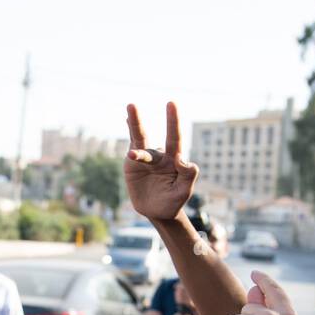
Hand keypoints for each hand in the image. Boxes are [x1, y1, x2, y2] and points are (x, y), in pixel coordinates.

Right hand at [124, 102, 198, 220]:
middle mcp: (161, 155)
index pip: (177, 140)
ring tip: (131, 106)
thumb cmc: (173, 201)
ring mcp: (146, 158)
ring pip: (141, 138)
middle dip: (168, 120)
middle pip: (163, 135)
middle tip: (172, 103)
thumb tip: (182, 158)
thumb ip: (188, 175)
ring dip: (136, 122)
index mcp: (174, 161)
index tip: (173, 110)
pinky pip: (131, 146)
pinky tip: (126, 117)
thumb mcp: (184, 192)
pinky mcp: (132, 163)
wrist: (157, 211)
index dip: (175, 124)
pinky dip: (129, 131)